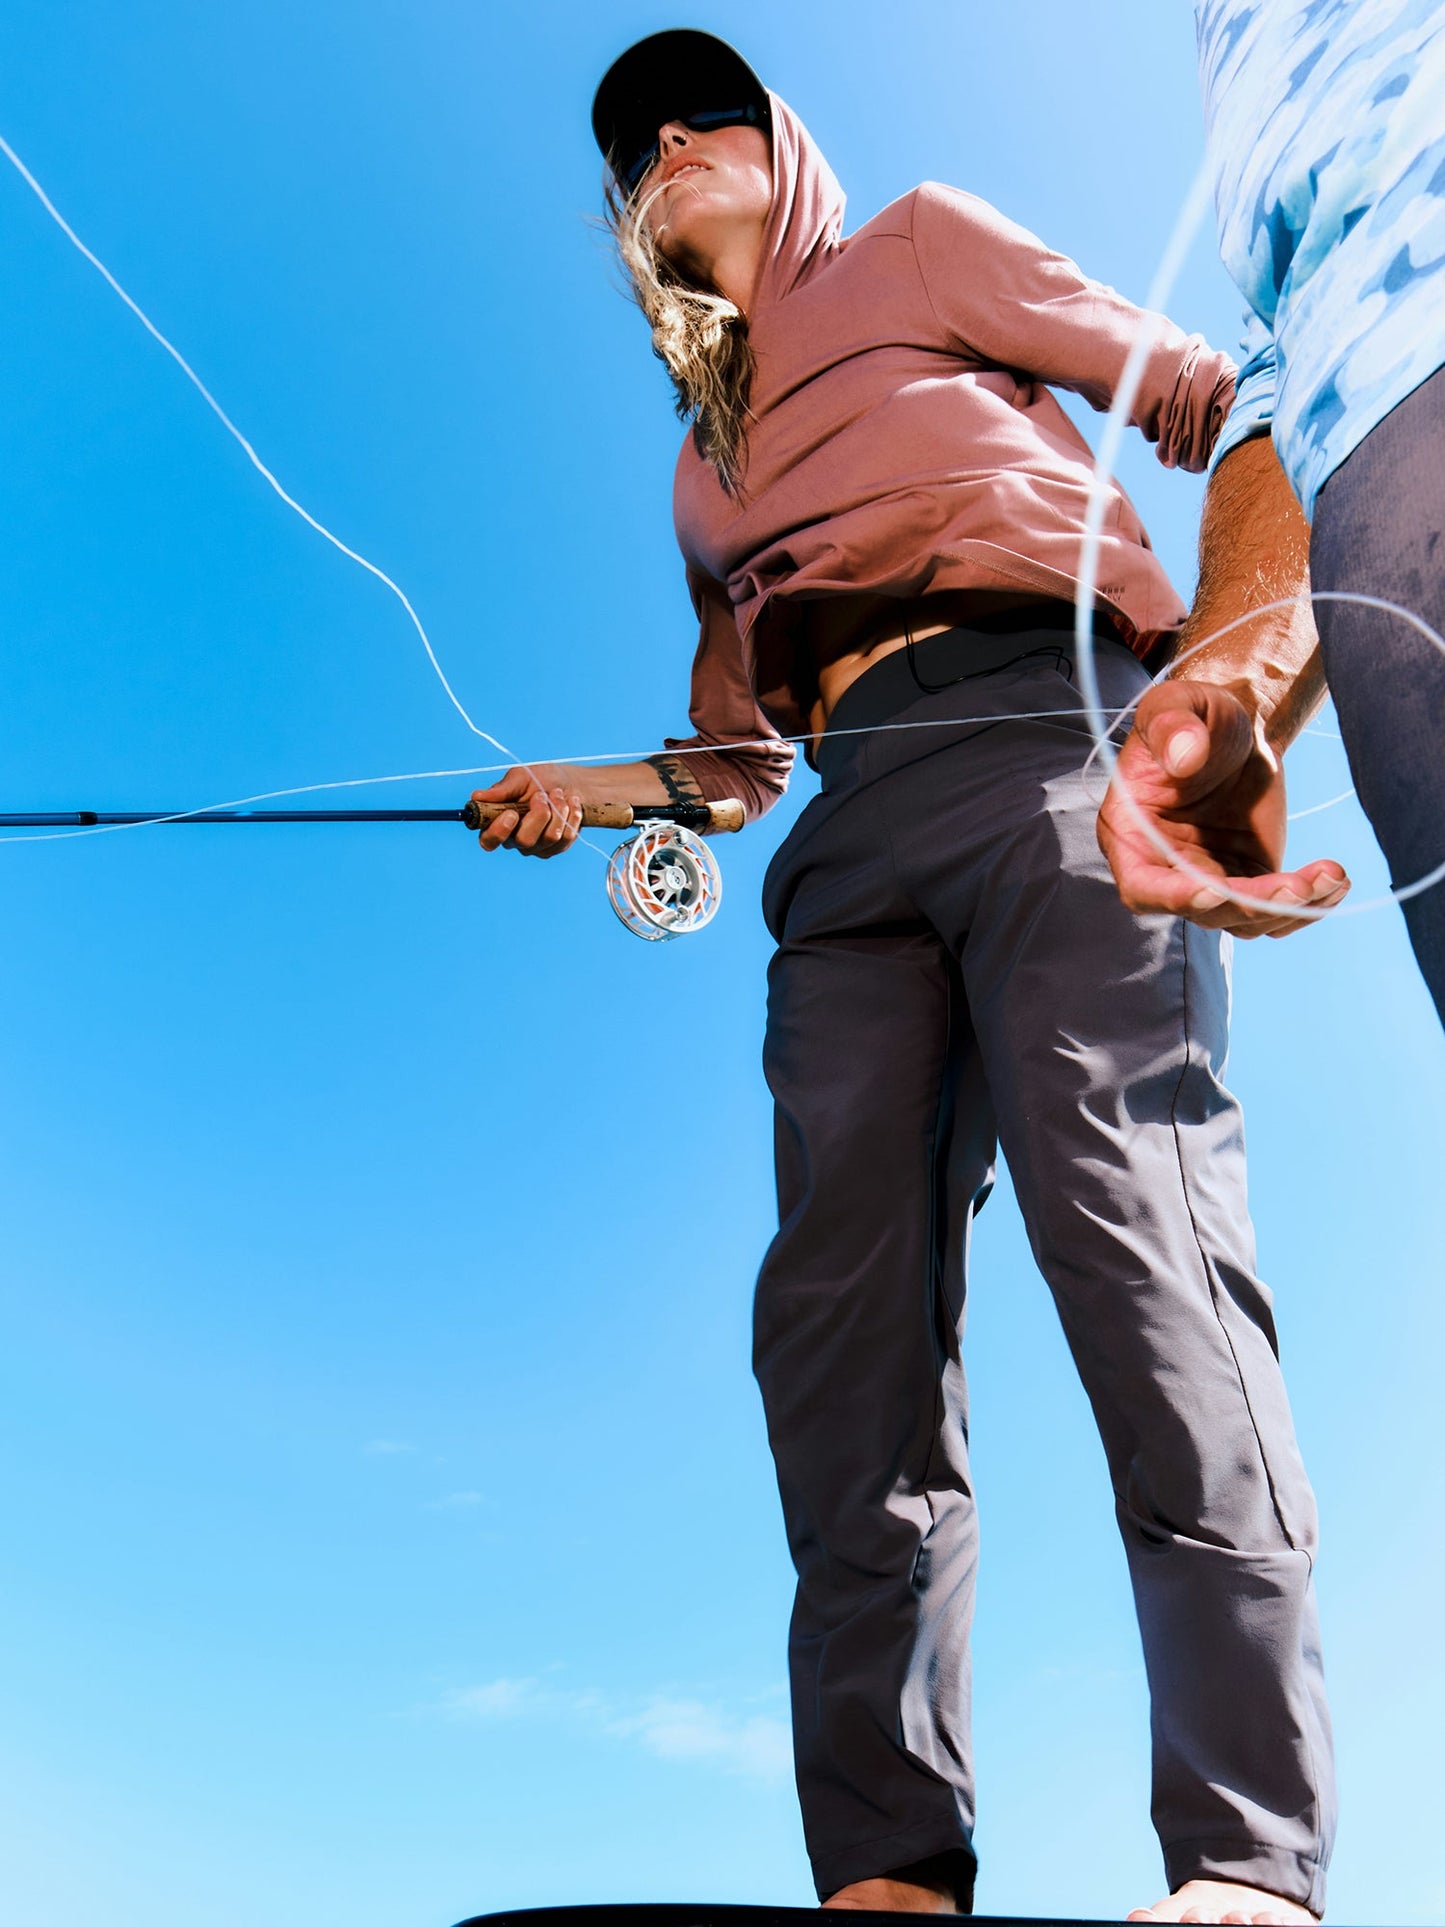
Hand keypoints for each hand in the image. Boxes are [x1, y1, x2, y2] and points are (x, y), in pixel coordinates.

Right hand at [470, 765, 584, 858]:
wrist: (569, 783)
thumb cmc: (539, 779)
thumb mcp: (520, 777)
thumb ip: (501, 789)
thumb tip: (476, 796)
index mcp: (497, 823)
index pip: (489, 840)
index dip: (499, 831)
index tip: (512, 813)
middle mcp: (515, 840)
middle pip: (525, 840)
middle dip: (539, 814)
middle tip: (543, 794)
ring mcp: (537, 847)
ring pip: (549, 838)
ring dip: (558, 810)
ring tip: (558, 794)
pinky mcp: (557, 848)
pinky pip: (567, 837)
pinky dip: (571, 815)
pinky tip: (571, 803)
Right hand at [1097, 681, 1349, 937]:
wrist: (1236, 726)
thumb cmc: (1194, 714)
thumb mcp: (1175, 705)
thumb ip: (1170, 726)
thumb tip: (1185, 756)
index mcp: (1132, 836)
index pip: (1143, 887)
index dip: (1173, 898)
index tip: (1212, 890)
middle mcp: (1166, 870)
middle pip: (1204, 912)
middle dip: (1252, 904)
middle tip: (1298, 886)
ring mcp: (1210, 878)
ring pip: (1246, 920)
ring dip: (1288, 909)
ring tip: (1331, 875)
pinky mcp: (1251, 879)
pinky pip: (1278, 910)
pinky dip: (1309, 906)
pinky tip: (1336, 882)